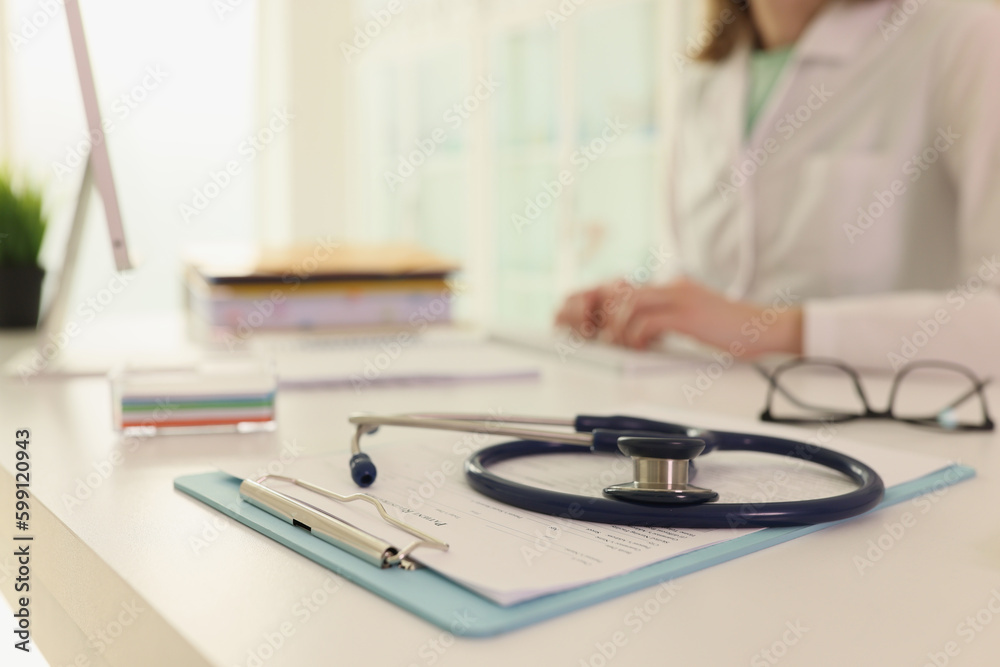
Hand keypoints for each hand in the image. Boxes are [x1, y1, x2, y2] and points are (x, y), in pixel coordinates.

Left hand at [555, 277, 802, 357]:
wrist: (765, 328)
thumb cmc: (734, 330)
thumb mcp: (696, 319)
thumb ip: (671, 319)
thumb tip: (644, 332)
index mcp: (674, 287)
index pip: (627, 288)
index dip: (608, 305)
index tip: (600, 326)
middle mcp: (673, 287)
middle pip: (620, 292)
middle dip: (605, 316)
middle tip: (604, 337)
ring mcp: (680, 299)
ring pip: (629, 304)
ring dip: (618, 328)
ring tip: (621, 345)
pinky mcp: (687, 315)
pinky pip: (647, 322)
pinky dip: (636, 336)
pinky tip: (641, 347)